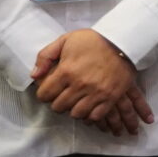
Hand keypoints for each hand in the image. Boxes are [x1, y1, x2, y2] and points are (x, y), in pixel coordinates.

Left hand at [32, 30, 151, 135]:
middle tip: (62, 97)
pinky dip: (90, 116)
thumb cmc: (93, 40)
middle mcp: (80, 84)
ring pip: (76, 114)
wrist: (123, 41)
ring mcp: (97, 92)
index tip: (49, 91)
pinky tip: (89, 108)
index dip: (44, 94)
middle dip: (57, 103)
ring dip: (73, 110)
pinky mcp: (111, 97)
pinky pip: (96, 116)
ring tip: (75, 103)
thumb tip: (34, 76)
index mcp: (66, 71)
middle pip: (59, 107)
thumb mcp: (65, 40)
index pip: (45, 95)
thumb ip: (45, 56)